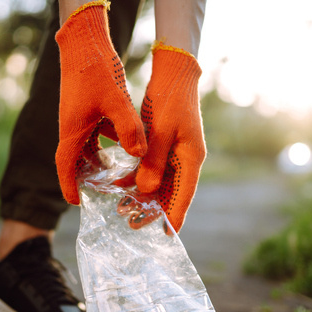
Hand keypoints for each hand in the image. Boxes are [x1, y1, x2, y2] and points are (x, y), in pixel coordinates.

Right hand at [54, 0, 146, 204]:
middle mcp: (71, 125)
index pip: (65, 165)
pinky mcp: (87, 106)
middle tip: (101, 193)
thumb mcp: (116, 101)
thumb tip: (138, 154)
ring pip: (87, 145)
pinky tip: (126, 143)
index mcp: (72, 129)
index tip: (76, 203)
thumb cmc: (96, 69)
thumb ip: (128, 129)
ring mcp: (78, 115)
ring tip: (117, 174)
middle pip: (75, 159)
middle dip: (86, 177)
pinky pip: (95, 131)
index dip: (69, 185)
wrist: (85, 40)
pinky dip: (107, 140)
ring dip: (98, 159)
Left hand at [135, 43, 205, 232]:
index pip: (184, 195)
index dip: (174, 216)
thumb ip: (153, 161)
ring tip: (122, 208)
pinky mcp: (165, 146)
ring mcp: (176, 153)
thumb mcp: (160, 132)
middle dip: (152, 210)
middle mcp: (186, 160)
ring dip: (142, 195)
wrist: (173, 75)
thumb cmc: (170, 100)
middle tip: (131, 224)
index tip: (166, 236)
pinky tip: (120, 184)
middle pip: (171, 193)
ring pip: (160, 182)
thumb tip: (145, 189)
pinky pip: (152, 168)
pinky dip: (137, 177)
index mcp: (191, 158)